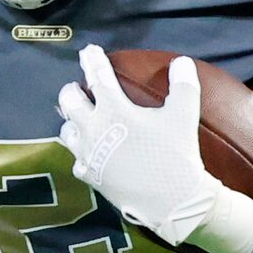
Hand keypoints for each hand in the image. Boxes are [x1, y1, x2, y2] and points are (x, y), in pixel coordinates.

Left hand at [55, 45, 220, 245]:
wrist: (172, 201)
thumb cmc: (177, 154)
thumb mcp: (184, 115)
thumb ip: (183, 85)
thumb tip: (183, 62)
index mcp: (114, 110)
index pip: (98, 77)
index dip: (93, 60)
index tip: (88, 51)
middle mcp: (94, 130)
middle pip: (69, 102)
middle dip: (72, 91)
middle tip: (78, 88)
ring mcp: (89, 156)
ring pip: (67, 132)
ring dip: (72, 123)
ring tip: (80, 120)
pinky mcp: (92, 177)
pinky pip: (77, 162)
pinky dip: (81, 155)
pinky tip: (88, 155)